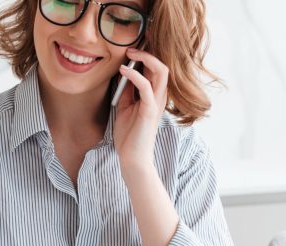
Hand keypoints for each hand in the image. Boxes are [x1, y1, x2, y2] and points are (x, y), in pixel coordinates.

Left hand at [112, 47, 169, 170]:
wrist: (132, 158)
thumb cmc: (129, 135)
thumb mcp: (125, 107)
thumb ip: (127, 91)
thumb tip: (123, 73)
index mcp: (155, 96)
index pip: (156, 69)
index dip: (146, 55)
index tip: (130, 48)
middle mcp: (159, 97)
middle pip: (162, 66)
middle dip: (147, 52)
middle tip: (130, 47)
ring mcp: (156, 103)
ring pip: (161, 72)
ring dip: (145, 59)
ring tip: (129, 53)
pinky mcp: (150, 111)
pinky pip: (146, 87)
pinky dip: (135, 75)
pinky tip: (123, 71)